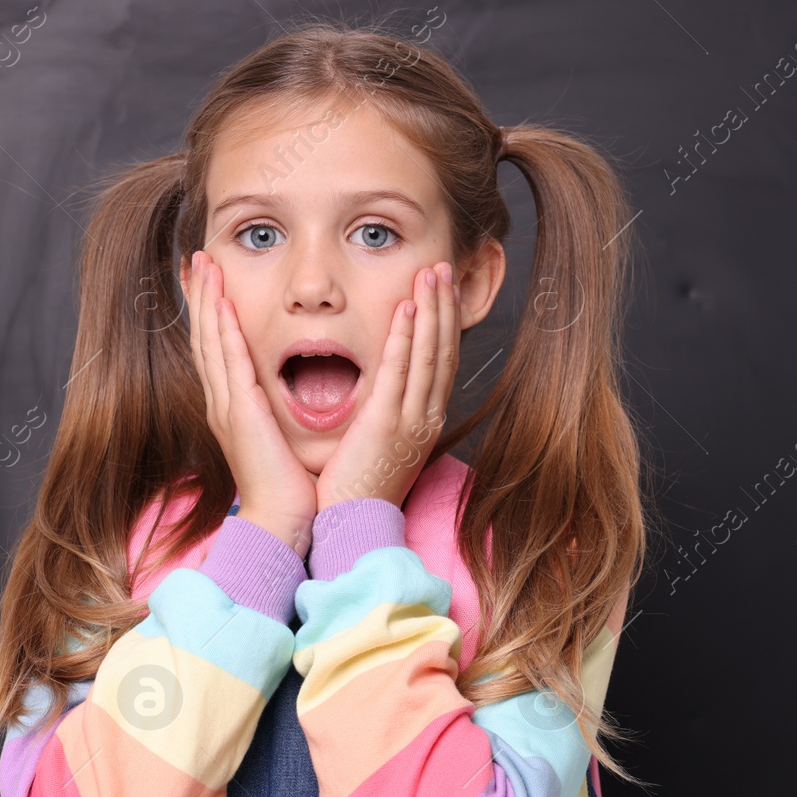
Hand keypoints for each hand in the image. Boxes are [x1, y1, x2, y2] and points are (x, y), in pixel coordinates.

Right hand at [182, 251, 315, 556]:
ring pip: (211, 341)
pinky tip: (222, 302)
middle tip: (198, 259)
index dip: (212, 313)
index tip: (211, 281)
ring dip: (207, 300)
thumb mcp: (282, 439)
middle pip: (206, 337)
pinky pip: (229, 361)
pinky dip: (224, 328)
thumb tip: (292, 394)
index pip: (218, 349)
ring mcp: (227, 406)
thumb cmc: (289, 486)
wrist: (281, 522)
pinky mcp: (240, 412)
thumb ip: (282, 413)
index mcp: (234, 408)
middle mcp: (223, 402)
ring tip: (203, 264)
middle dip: (201, 296)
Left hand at [314, 261, 458, 512]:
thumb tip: (382, 392)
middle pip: (444, 351)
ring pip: (429, 354)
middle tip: (443, 269)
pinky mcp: (386, 423)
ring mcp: (410, 420)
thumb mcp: (381, 445)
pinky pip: (400, 371)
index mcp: (424, 421)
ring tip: (431, 274)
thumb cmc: (358, 490)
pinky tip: (407, 309)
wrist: (351, 526)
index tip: (442, 292)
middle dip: (444, 307)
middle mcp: (426, 417)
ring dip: (431, 310)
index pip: (441, 363)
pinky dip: (406, 338)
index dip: (444, 324)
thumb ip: (386, 414)